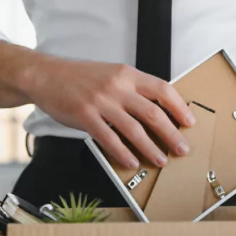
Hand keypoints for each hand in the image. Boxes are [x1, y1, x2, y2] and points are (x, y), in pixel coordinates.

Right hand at [24, 58, 194, 168]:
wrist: (46, 75)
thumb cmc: (79, 77)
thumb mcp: (111, 74)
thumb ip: (131, 88)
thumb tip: (155, 110)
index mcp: (127, 74)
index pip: (162, 89)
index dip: (179, 107)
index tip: (189, 122)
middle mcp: (117, 87)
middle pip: (153, 112)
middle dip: (171, 134)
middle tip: (181, 149)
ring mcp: (101, 101)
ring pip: (134, 129)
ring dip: (150, 148)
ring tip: (160, 160)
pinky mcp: (85, 116)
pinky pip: (109, 139)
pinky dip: (122, 153)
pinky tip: (131, 162)